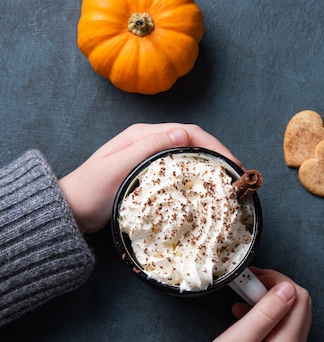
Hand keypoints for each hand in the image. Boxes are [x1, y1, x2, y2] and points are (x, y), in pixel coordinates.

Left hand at [59, 123, 237, 232]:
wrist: (69, 210)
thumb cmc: (89, 191)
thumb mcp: (117, 168)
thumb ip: (147, 148)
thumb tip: (184, 133)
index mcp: (142, 135)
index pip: (188, 131)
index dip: (214, 145)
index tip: (232, 163)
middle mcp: (148, 142)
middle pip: (193, 140)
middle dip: (217, 154)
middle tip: (236, 173)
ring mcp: (149, 157)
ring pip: (188, 154)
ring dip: (210, 164)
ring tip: (227, 180)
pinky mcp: (149, 173)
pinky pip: (180, 168)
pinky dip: (197, 174)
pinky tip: (205, 187)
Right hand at [179, 267, 311, 341]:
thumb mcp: (237, 341)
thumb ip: (265, 313)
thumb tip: (287, 288)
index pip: (299, 299)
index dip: (279, 282)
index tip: (255, 277)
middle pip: (299, 308)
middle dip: (275, 291)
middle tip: (248, 287)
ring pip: (291, 320)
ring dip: (269, 306)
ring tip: (242, 304)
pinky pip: (283, 335)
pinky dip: (267, 322)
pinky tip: (246, 320)